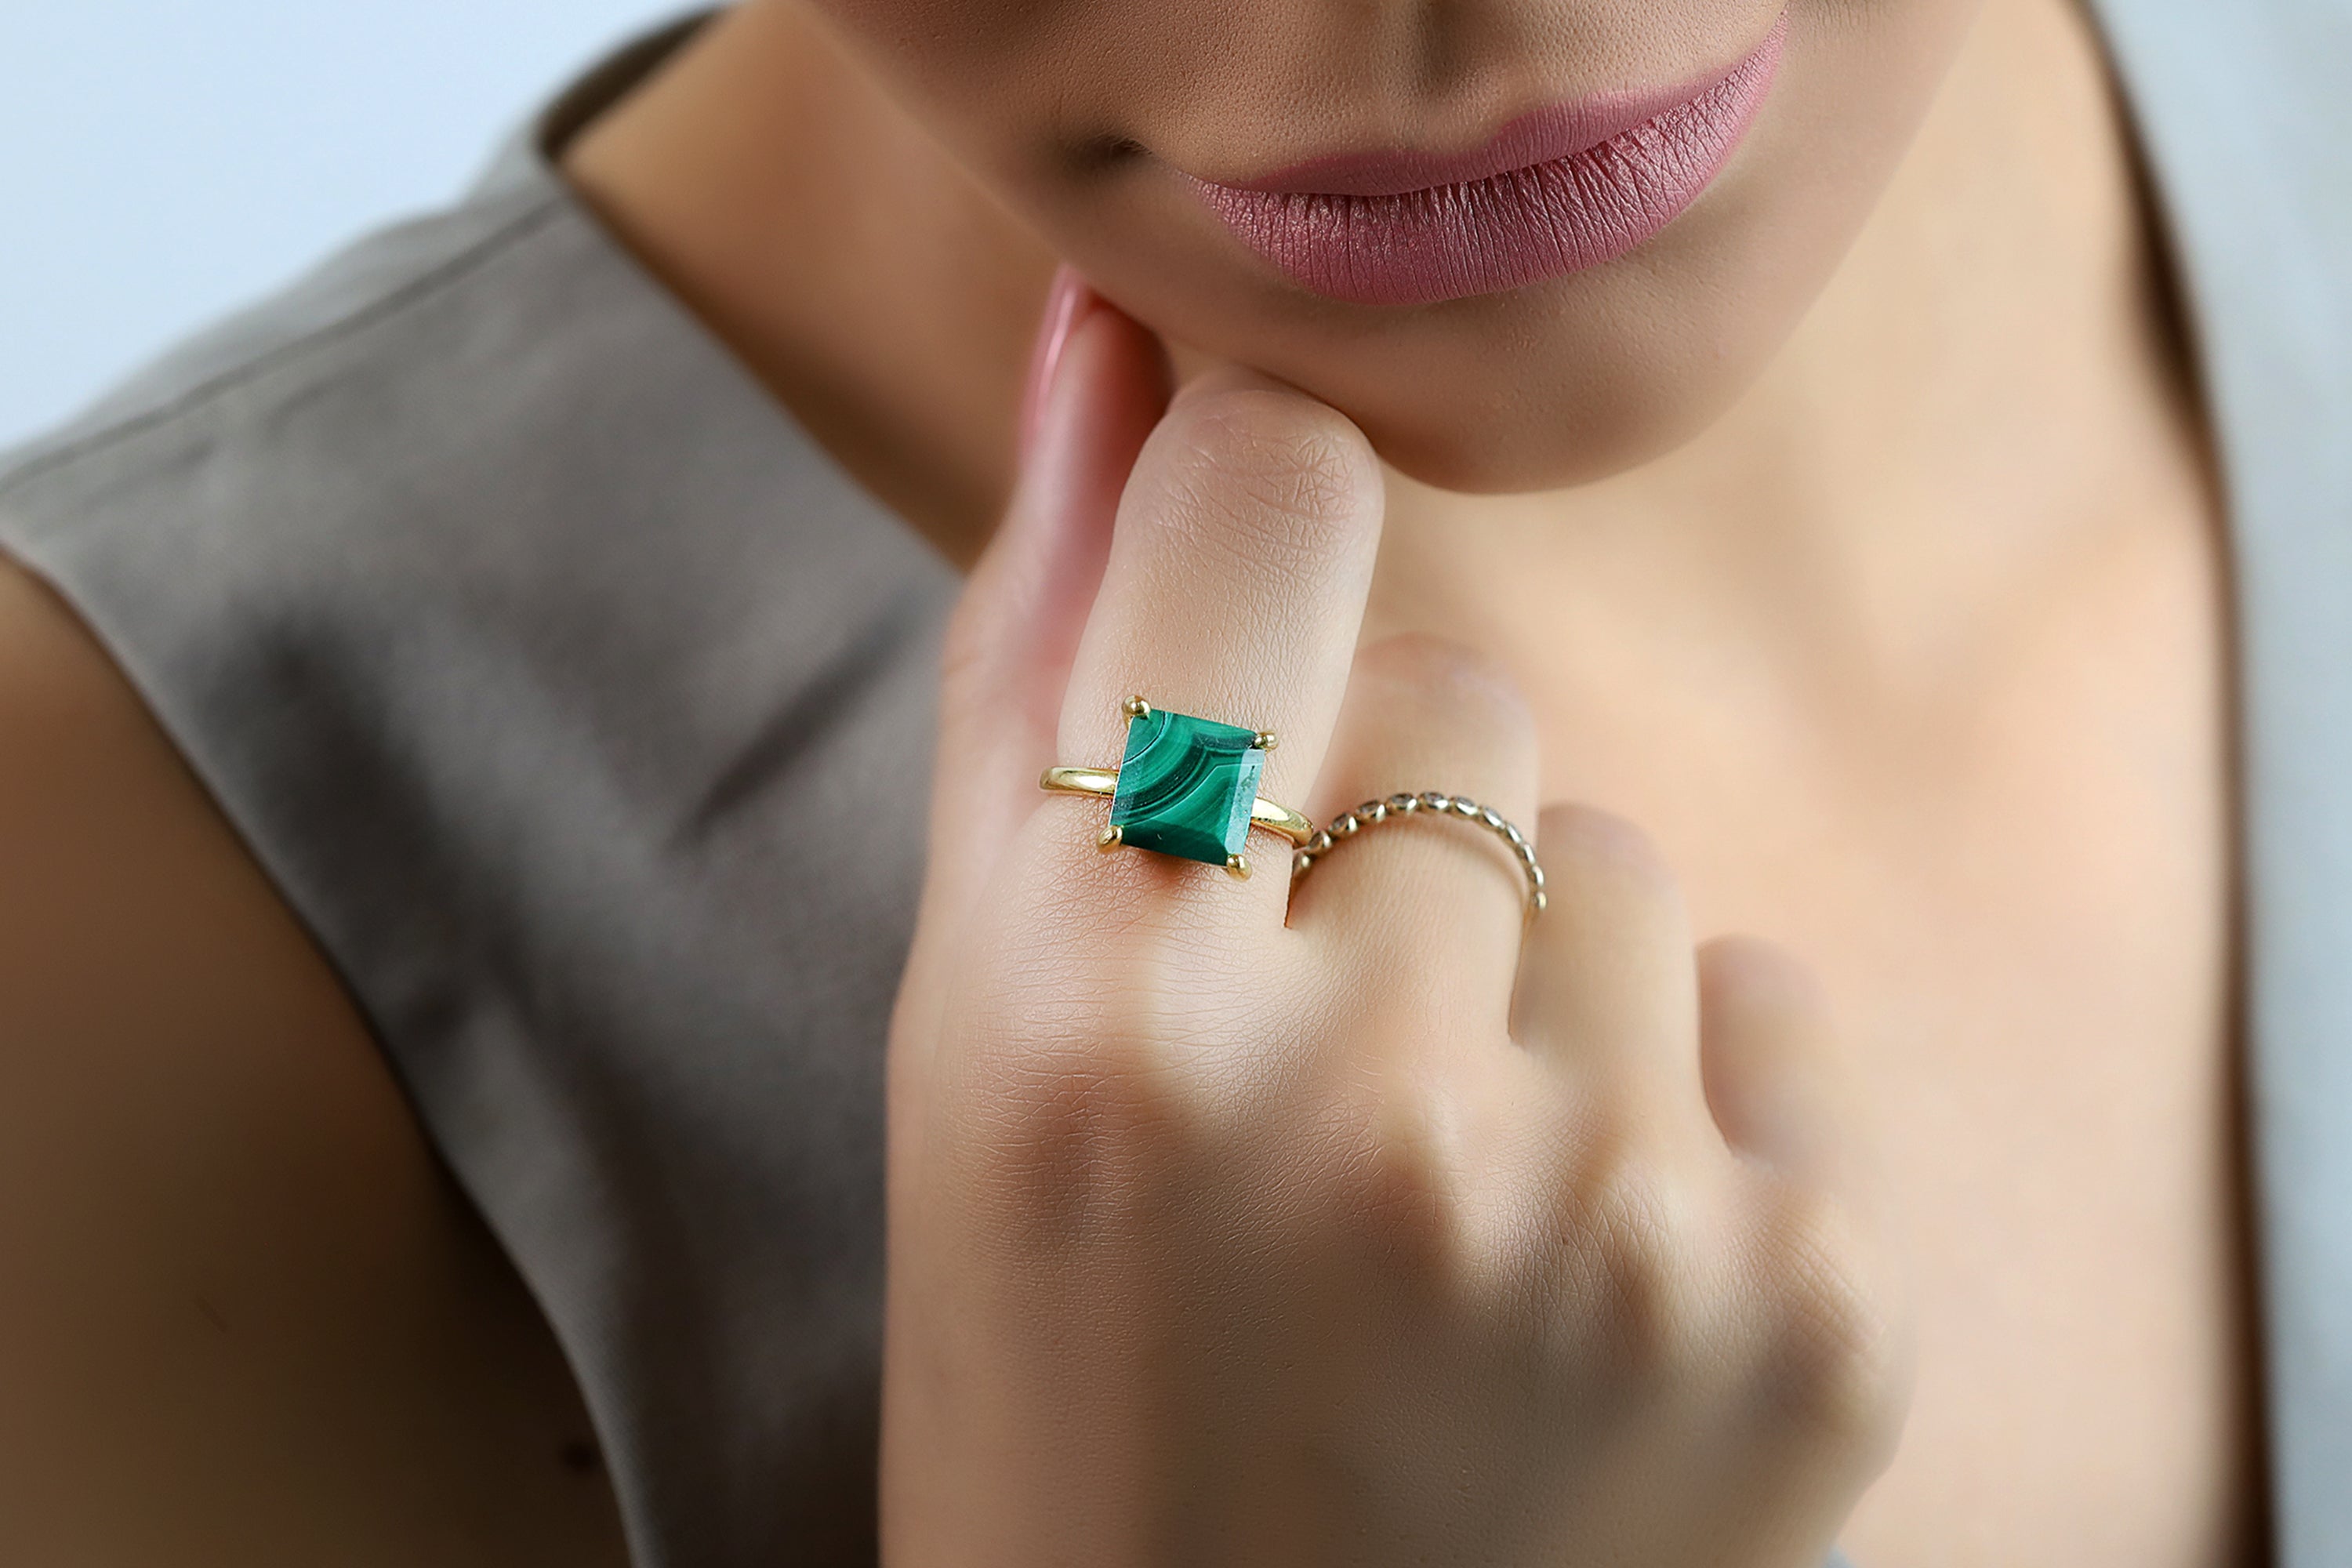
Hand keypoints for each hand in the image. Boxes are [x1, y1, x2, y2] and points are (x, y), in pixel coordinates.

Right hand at [881, 275, 1910, 1565]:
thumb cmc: (1058, 1380)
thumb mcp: (974, 1040)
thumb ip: (1040, 669)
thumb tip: (1117, 339)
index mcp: (1105, 1019)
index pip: (1267, 512)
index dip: (1263, 521)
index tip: (1251, 604)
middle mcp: (1370, 1110)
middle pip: (1461, 698)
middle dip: (1375, 832)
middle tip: (1300, 1062)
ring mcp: (1618, 1223)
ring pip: (1610, 853)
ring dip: (1523, 975)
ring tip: (1428, 1189)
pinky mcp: (1814, 1315)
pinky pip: (1765, 1000)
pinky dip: (1676, 1097)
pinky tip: (1568, 1264)